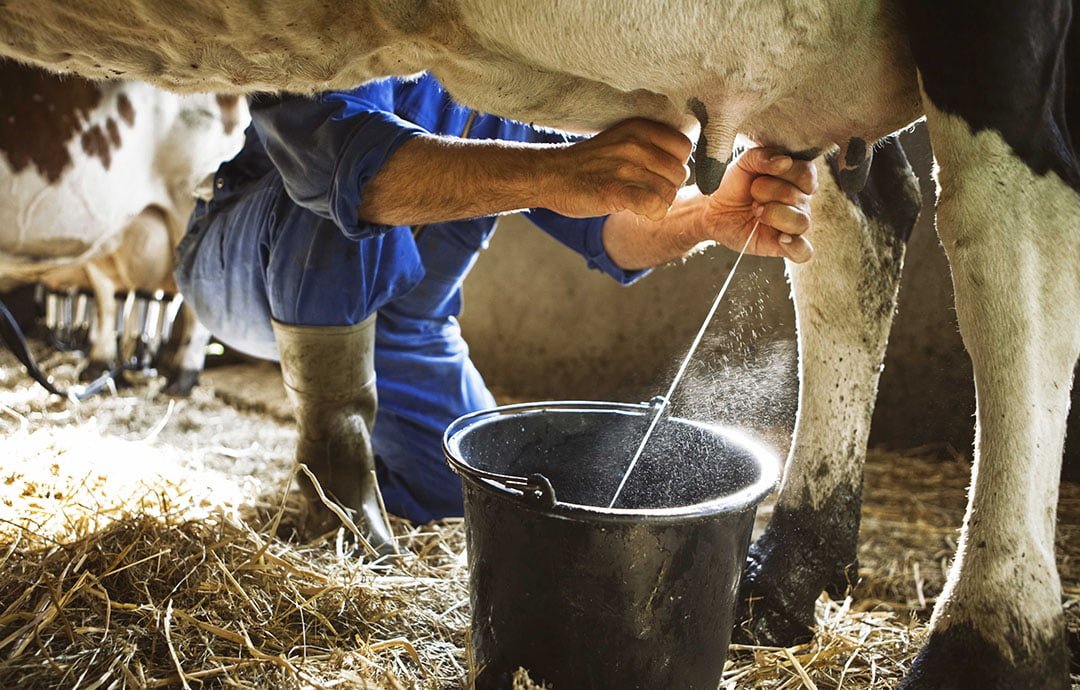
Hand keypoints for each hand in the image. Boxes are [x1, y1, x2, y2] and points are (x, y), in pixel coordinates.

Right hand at [540, 118, 692, 221]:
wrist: (550, 175)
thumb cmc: (589, 163)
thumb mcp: (622, 140)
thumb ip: (652, 145)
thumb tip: (684, 164)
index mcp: (640, 128)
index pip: (684, 147)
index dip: (675, 165)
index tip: (657, 173)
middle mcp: (635, 144)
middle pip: (679, 173)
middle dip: (668, 187)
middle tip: (646, 191)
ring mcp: (625, 167)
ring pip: (669, 192)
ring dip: (658, 203)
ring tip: (638, 201)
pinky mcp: (615, 191)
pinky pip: (654, 205)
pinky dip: (652, 213)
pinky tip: (638, 211)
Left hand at [702, 147, 816, 262]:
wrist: (713, 209)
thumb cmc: (734, 185)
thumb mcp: (744, 162)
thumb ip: (763, 156)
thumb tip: (784, 162)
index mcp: (797, 178)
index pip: (807, 174)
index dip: (784, 174)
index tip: (762, 175)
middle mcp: (801, 202)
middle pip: (798, 197)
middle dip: (768, 193)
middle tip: (752, 197)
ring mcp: (794, 225)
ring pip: (802, 222)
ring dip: (774, 215)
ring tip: (756, 212)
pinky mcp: (783, 246)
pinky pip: (803, 251)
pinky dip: (796, 246)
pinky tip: (781, 239)